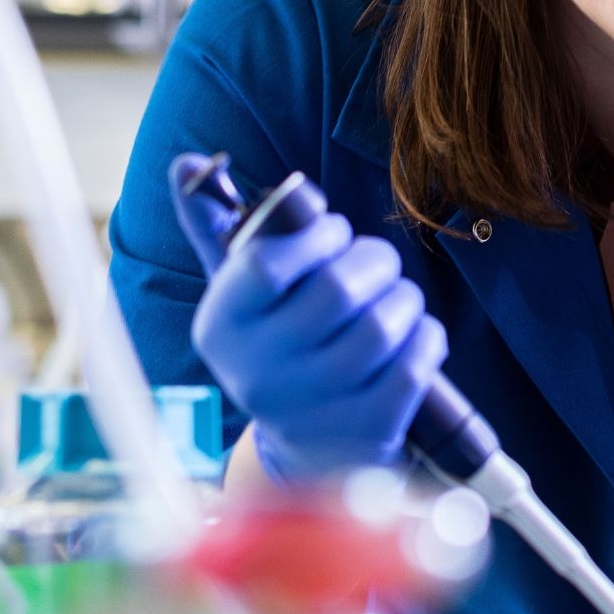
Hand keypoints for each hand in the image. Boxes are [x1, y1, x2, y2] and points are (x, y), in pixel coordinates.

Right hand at [170, 153, 446, 484]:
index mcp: (222, 327)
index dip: (316, 234)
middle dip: (373, 259)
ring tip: (394, 298)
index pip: (267, 262)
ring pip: (383, 325)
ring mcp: (314, 408)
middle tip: (375, 262)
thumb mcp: (238, 292)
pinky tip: (412, 335)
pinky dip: (426, 336)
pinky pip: (416, 364)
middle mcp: (259, 372)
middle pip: (338, 289)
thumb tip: (187, 164)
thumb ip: (216, 227)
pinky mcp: (367, 431)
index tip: (333, 232)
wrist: (304, 449)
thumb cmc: (275, 344)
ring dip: (404, 297)